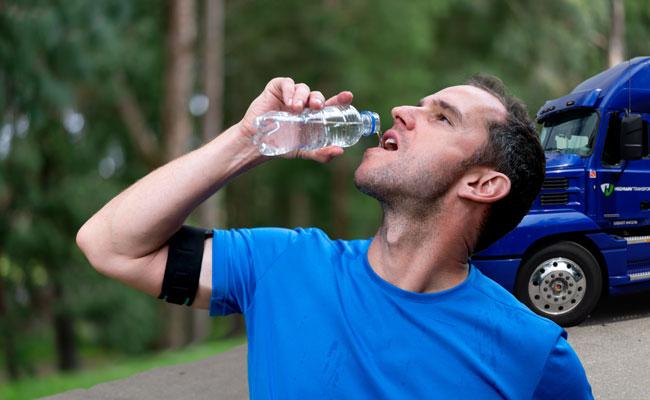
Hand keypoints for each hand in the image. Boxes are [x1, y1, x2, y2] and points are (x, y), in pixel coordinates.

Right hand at [238, 77, 352, 162]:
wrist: (257, 142)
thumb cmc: (282, 145)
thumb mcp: (304, 151)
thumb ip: (321, 153)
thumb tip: (340, 152)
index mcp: (314, 115)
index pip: (331, 104)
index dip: (340, 99)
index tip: (348, 97)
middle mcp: (305, 103)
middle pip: (317, 95)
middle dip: (319, 99)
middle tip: (317, 107)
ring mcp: (291, 95)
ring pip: (303, 89)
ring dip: (302, 97)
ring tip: (297, 109)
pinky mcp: (277, 89)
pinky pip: (287, 83)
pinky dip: (290, 90)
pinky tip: (288, 102)